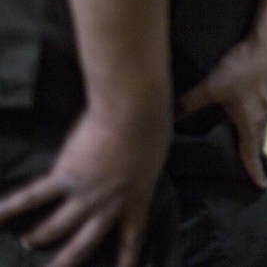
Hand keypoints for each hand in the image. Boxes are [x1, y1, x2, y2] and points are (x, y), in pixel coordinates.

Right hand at [0, 106, 169, 266]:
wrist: (134, 113)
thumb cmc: (152, 126)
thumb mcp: (154, 156)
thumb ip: (141, 170)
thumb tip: (136, 167)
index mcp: (137, 198)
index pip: (133, 236)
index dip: (127, 258)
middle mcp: (110, 205)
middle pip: (87, 244)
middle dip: (69, 262)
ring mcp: (85, 194)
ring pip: (57, 227)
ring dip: (41, 235)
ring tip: (29, 241)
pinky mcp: (64, 177)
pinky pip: (33, 197)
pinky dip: (10, 208)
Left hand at [174, 30, 266, 188]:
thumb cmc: (243, 67)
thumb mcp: (212, 86)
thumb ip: (189, 103)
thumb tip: (166, 120)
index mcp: (251, 122)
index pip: (251, 153)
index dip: (254, 170)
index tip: (260, 186)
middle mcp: (264, 115)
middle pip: (258, 142)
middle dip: (253, 156)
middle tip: (249, 168)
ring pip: (262, 127)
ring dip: (254, 138)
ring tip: (245, 144)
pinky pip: (263, 113)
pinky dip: (256, 121)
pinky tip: (247, 113)